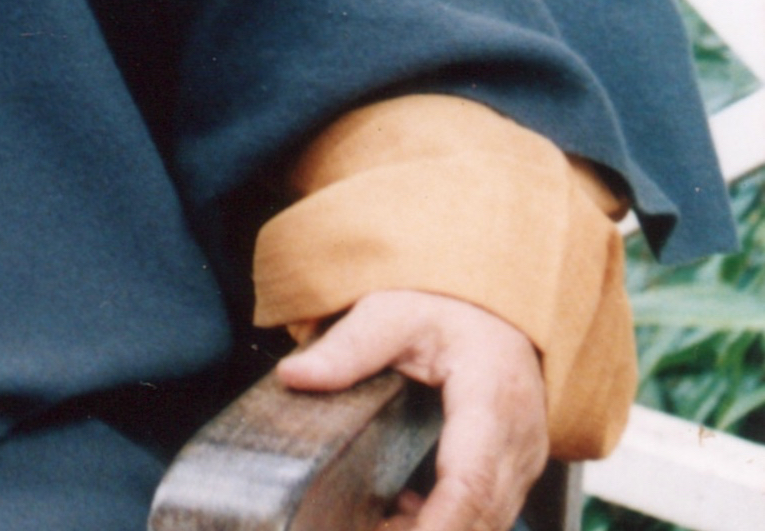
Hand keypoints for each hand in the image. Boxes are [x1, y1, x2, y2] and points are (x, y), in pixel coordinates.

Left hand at [276, 288, 548, 530]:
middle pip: (481, 514)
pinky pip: (489, 513)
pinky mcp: (516, 472)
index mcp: (492, 397)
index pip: (470, 479)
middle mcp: (519, 438)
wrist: (493, 312)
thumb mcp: (390, 314)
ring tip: (373, 525)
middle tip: (366, 530)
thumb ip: (347, 348)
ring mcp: (524, 459)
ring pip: (488, 521)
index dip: (438, 524)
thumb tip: (294, 376)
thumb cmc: (444, 310)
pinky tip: (402, 513)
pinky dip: (446, 522)